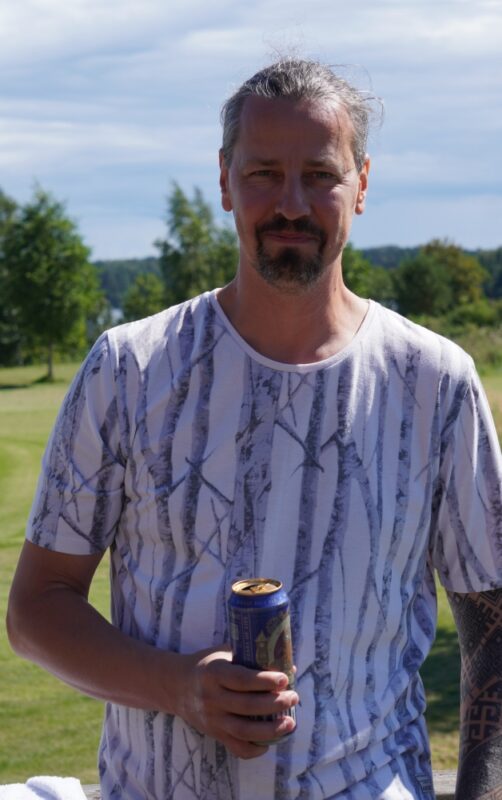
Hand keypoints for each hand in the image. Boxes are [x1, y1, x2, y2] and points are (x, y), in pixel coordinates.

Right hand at [174, 649, 298, 758]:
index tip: (285, 679)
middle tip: (293, 697)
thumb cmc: (207, 665)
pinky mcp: (214, 734)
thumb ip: (252, 657)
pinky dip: (255, 749)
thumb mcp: (224, 653)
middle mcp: (212, 698)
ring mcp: (212, 719)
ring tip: (290, 723)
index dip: (265, 681)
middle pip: (247, 706)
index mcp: (214, 673)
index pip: (242, 679)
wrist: (176, 686)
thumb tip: (289, 665)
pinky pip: (236, 747)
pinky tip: (270, 742)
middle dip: (275, 704)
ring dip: (271, 729)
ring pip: (244, 731)